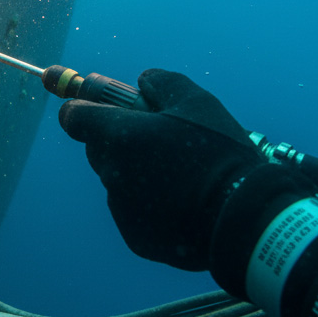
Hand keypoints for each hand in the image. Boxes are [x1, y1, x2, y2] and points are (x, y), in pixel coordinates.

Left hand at [58, 70, 265, 268]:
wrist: (243, 218)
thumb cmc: (219, 153)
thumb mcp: (197, 101)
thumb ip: (162, 82)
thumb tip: (143, 80)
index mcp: (119, 136)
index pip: (73, 117)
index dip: (84, 108)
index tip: (100, 108)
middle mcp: (111, 172)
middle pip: (98, 148)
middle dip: (119, 141)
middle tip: (158, 140)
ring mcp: (121, 208)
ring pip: (118, 180)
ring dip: (137, 173)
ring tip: (181, 175)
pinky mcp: (134, 236)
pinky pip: (133, 212)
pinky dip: (150, 204)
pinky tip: (183, 202)